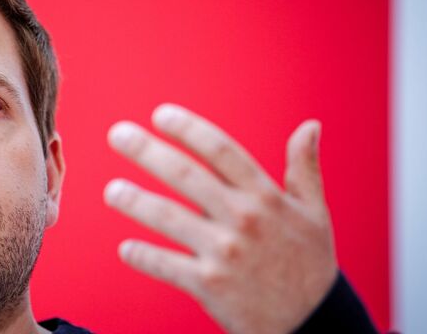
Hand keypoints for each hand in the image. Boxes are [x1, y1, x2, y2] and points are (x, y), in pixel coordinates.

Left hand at [104, 104, 337, 333]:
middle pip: (186, 175)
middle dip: (147, 151)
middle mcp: (243, 219)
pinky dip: (143, 256)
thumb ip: (305, 168)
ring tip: (112, 192)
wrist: (314, 325)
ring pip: (168, 218)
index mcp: (266, 197)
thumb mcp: (315, 214)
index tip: (160, 114)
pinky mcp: (210, 285)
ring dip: (135, 201)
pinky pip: (166, 265)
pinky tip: (126, 248)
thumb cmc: (309, 264)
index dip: (188, 129)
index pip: (221, 151)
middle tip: (117, 133)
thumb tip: (310, 125)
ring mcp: (224, 253)